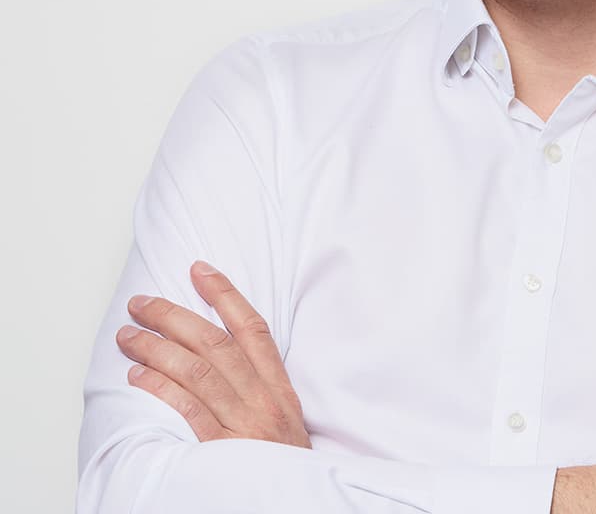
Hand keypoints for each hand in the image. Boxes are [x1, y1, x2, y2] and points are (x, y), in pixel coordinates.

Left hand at [115, 260, 310, 447]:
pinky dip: (162, 388)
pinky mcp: (223, 450)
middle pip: (214, 342)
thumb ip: (259, 387)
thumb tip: (224, 354)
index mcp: (279, 386)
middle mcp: (262, 397)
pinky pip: (189, 409)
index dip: (225, 294)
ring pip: (197, 370)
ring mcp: (243, 422)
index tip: (199, 270)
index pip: (252, 327)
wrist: (302, 505)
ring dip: (157, 348)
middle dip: (174, 316)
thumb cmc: (286, 463)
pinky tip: (139, 376)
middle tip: (141, 303)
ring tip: (128, 336)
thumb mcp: (285, 418)